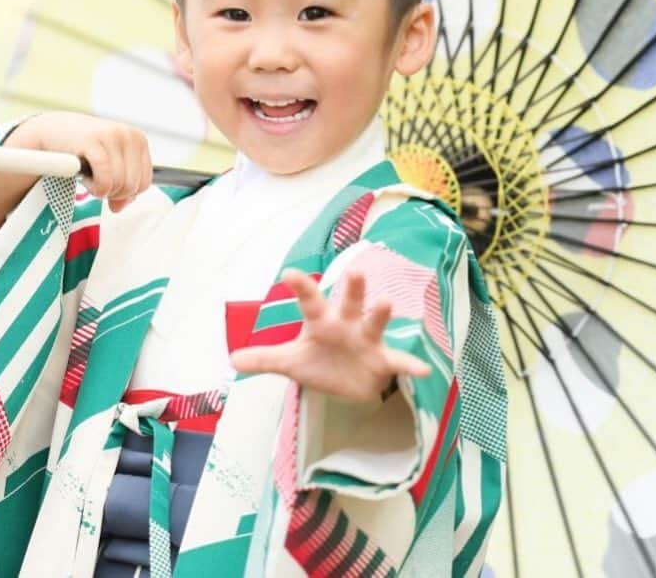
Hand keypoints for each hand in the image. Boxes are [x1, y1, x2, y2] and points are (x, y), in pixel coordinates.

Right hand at [10, 111, 152, 212]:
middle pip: (132, 186)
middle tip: (95, 182)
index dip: (124, 193)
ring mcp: (111, 136)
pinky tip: (83, 178)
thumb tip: (120, 207)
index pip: (144, 183)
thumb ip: (121, 187)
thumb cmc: (84, 150)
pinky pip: (104, 179)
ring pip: (119, 184)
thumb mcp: (110, 165)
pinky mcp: (92, 141)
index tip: (108, 187)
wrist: (53, 130)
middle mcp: (129, 135)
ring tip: (88, 177)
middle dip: (112, 192)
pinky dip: (95, 187)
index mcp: (138, 140)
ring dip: (101, 189)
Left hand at [229, 268, 430, 402]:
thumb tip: (232, 359)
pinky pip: (399, 361)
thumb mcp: (292, 363)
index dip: (301, 287)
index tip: (289, 274)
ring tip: (388, 303)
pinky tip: (423, 368)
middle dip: (354, 288)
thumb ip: (265, 358)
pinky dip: (411, 365)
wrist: (353, 384)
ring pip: (375, 322)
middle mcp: (348, 323)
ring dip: (381, 313)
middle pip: (350, 302)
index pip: (310, 301)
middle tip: (356, 270)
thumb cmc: (323, 362)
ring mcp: (368, 339)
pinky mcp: (384, 360)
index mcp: (323, 321)